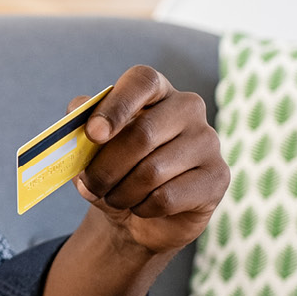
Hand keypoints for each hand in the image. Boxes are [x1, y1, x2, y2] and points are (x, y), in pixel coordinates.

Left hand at [74, 65, 230, 257]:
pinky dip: (142, 207)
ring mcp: (208, 140)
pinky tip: (141, 206)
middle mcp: (187, 108)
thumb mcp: (90, 147)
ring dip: (121, 192)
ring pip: (152, 171)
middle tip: (91, 184)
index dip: (116, 106)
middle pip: (142, 134)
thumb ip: (80, 127)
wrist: (138, 214)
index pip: (142, 81)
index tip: (93, 134)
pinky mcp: (218, 176)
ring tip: (114, 197)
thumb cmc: (114, 170)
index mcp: (156, 90)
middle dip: (105, 168)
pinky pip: (167, 197)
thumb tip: (78, 121)